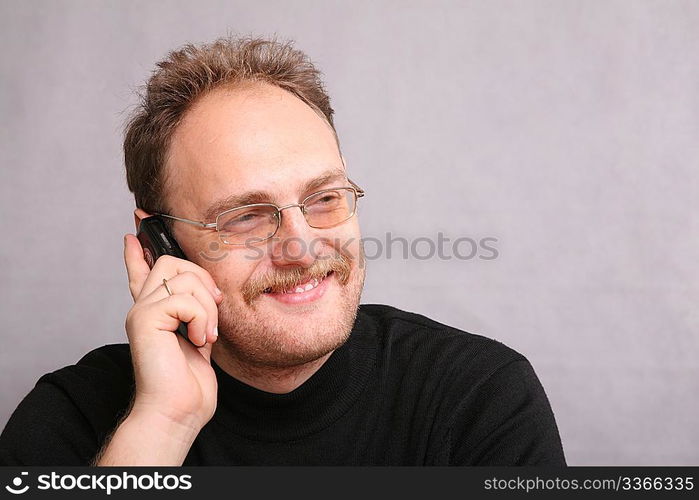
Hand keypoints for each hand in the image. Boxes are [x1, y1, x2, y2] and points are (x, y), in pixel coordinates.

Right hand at [122, 233, 222, 432]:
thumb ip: (196, 309)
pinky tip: (199, 341)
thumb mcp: (200, 335)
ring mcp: (141, 311)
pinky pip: (185, 299)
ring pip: (184, 277)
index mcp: (154, 310)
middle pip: (173, 261)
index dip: (141, 247)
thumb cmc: (189, 381)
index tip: (138, 224)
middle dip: (203, 281)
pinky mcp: (145, 319)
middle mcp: (143, 306)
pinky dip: (202, 320)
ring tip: (206, 335)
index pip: (142, 268)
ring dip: (208, 307)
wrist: (178, 410)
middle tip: (213, 311)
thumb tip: (202, 286)